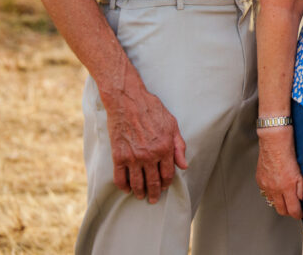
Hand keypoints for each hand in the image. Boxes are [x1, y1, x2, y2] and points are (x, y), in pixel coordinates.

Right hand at [102, 88, 187, 202]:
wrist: (128, 102)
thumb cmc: (152, 111)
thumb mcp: (172, 125)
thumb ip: (179, 147)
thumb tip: (184, 165)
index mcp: (165, 148)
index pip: (168, 174)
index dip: (167, 183)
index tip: (165, 187)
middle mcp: (150, 156)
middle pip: (153, 182)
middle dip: (154, 193)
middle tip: (153, 199)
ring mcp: (133, 157)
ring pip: (137, 183)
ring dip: (139, 192)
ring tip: (140, 196)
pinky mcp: (118, 156)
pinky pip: (120, 178)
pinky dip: (123, 186)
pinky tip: (126, 189)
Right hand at [256, 128, 302, 218]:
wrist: (274, 142)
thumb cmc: (289, 153)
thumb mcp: (301, 171)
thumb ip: (301, 187)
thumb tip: (300, 199)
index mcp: (287, 187)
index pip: (292, 209)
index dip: (298, 214)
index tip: (301, 214)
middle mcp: (275, 189)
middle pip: (281, 210)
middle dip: (288, 211)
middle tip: (294, 208)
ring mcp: (266, 185)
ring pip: (272, 202)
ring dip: (279, 202)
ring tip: (286, 196)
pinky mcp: (259, 180)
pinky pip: (265, 192)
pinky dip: (272, 192)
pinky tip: (277, 186)